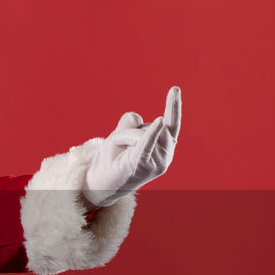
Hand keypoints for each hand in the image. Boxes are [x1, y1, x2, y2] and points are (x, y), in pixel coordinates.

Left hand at [83, 86, 181, 207]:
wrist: (100, 185)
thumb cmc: (113, 159)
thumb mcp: (121, 135)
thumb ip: (130, 124)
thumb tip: (137, 117)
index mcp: (165, 148)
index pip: (172, 124)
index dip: (174, 106)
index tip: (175, 89)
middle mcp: (166, 155)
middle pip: (151, 125)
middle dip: (131, 129)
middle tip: (119, 143)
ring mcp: (157, 163)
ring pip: (142, 131)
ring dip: (124, 137)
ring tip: (119, 151)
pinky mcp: (144, 166)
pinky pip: (148, 146)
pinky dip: (152, 134)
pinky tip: (158, 121)